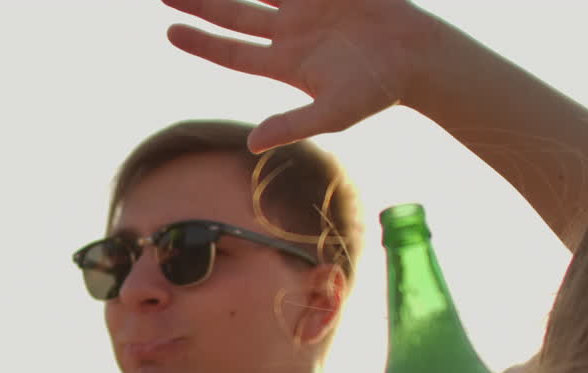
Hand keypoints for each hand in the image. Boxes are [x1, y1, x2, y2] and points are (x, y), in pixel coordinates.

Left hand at [161, 0, 441, 151]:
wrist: (419, 55)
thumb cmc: (378, 90)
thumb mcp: (333, 114)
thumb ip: (292, 125)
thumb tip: (252, 143)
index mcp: (284, 63)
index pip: (231, 51)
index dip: (200, 42)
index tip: (169, 31)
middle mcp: (288, 32)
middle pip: (233, 14)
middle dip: (200, 3)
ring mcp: (307, 7)